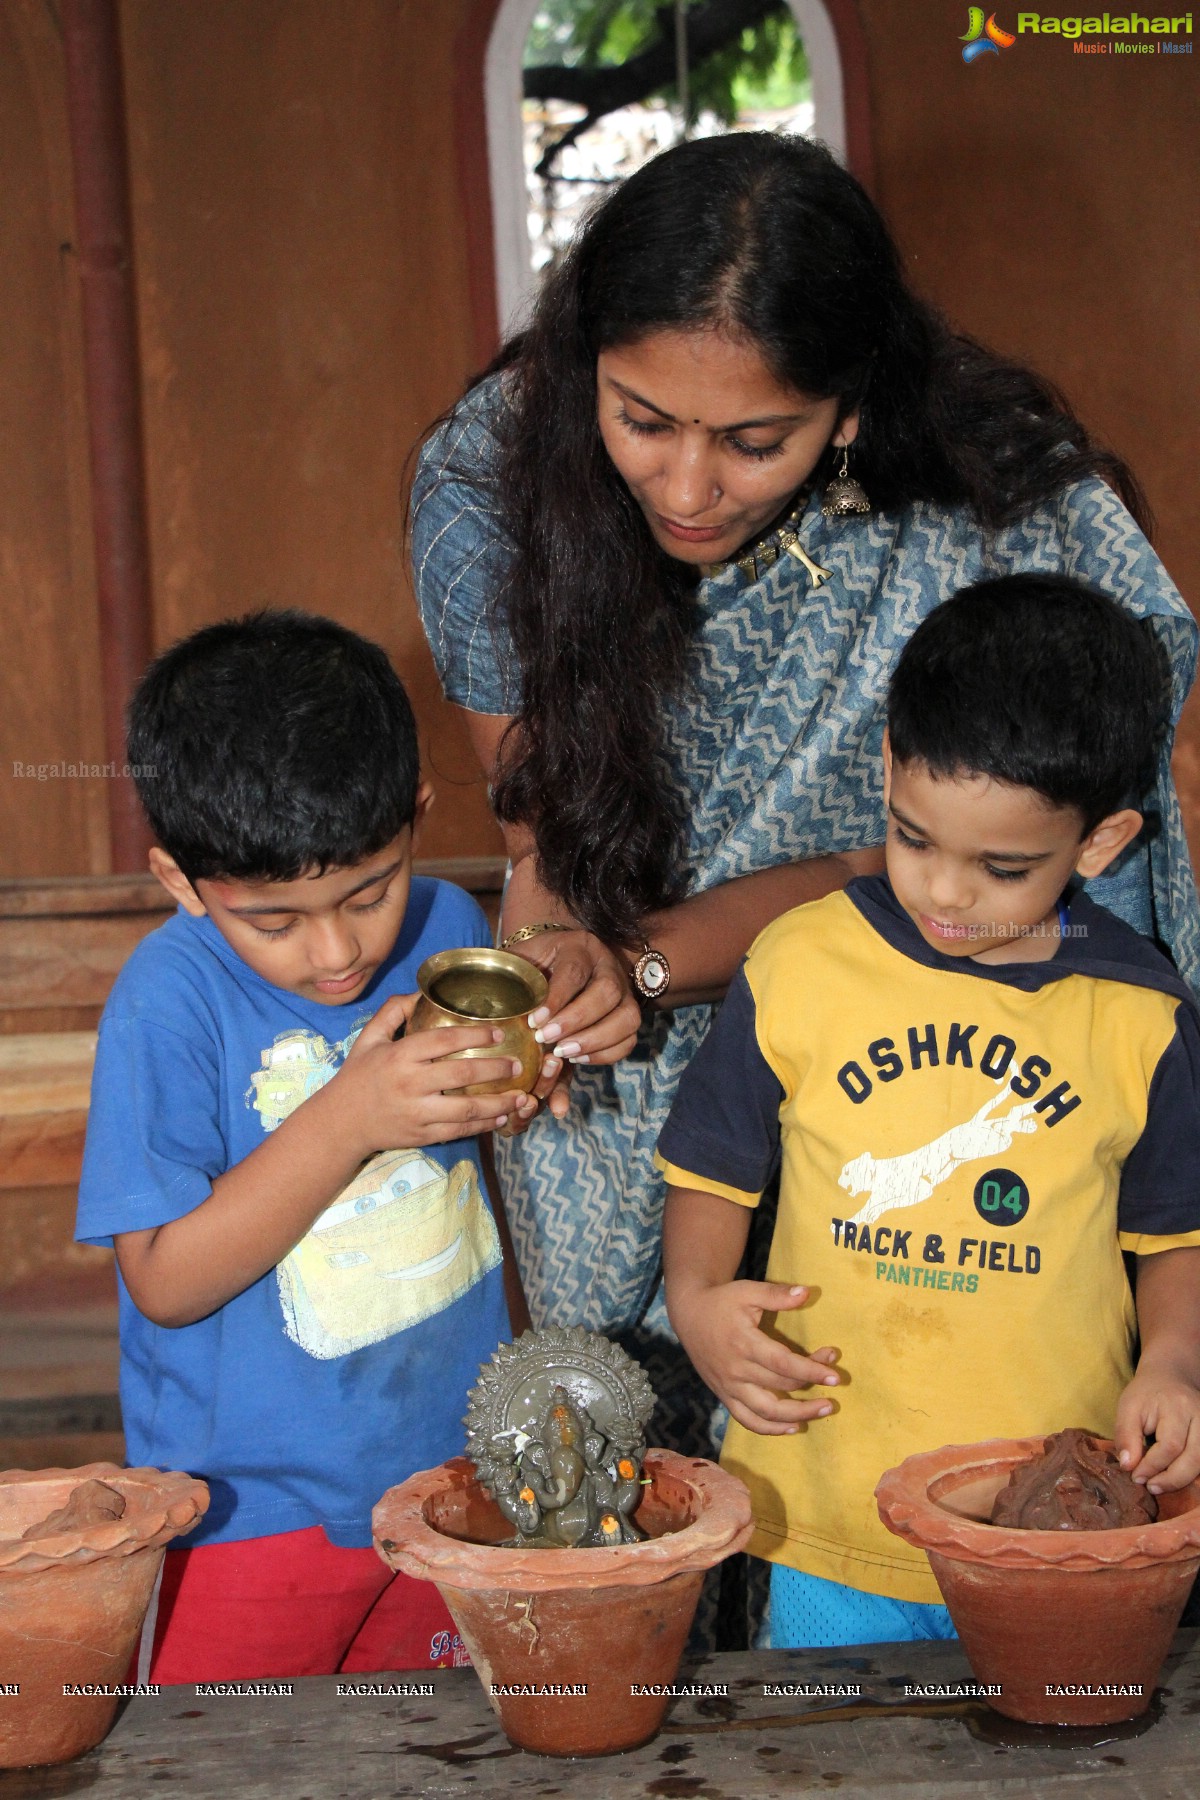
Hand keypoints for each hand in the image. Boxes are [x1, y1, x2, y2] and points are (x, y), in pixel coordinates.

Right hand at [336, 994, 530, 1149]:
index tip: (499, 1033)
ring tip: (522, 1097)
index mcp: (400, 1055)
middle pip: (463, 1073)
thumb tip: (421, 992)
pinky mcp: (422, 1135)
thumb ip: (393, 1012)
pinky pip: (459, 1130)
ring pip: (467, 1109)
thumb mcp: (369, 1038)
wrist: (340, 1123)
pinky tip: (502, 1117)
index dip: (475, 1035)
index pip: (444, 1040)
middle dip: (496, 1069)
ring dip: (499, 1103)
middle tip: (518, 1064)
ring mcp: (418, 1112)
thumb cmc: (358, 1076)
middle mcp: (410, 1083)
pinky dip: (484, 1125)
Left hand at [510, 930, 641, 1120]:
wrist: (554, 966)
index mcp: (579, 946)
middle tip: (547, 1040)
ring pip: (628, 1017)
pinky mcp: (628, 1013)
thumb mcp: (518, 963)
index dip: (558, 998)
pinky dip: (607, 1053)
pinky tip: (578, 1059)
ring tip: (565, 1054)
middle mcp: (608, 964)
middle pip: (608, 991)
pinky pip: (629, 1038)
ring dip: (596, 1040)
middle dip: (578, 1020)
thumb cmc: (532, 967)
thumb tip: (480, 1002)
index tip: (534, 1022)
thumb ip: (505, 979)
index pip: (576, 969)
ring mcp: (624, 990)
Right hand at [670, 1277, 840, 1434]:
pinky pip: (748, 1420)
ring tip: (823, 1410)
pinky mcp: (725, 1396)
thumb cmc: (722, 1301)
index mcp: (744, 1343)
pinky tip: (793, 1427)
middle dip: (812, 1384)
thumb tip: (807, 1293)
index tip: (835, 1375)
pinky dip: (770, 1429)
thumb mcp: (748, 1291)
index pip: (783, 1364)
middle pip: (780, 1386)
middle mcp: (736, 1370)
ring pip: (766, 1412)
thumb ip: (777, 1295)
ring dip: (798, 1415)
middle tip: (836, 1377)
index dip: (811, 1371)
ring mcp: (729, 1387)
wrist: (689, 1314)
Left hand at [1115, 1362, 1199, 1493]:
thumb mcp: (1128, 1408)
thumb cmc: (1146, 1394)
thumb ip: (1126, 1436)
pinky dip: (1191, 1473)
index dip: (1152, 1466)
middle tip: (1150, 1486)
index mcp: (1178, 1407)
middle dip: (1170, 1479)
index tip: (1135, 1476)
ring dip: (1181, 1480)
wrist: (1170, 1377)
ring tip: (1159, 1485)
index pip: (1170, 1446)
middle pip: (1193, 1458)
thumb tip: (1128, 1466)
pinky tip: (1174, 1477)